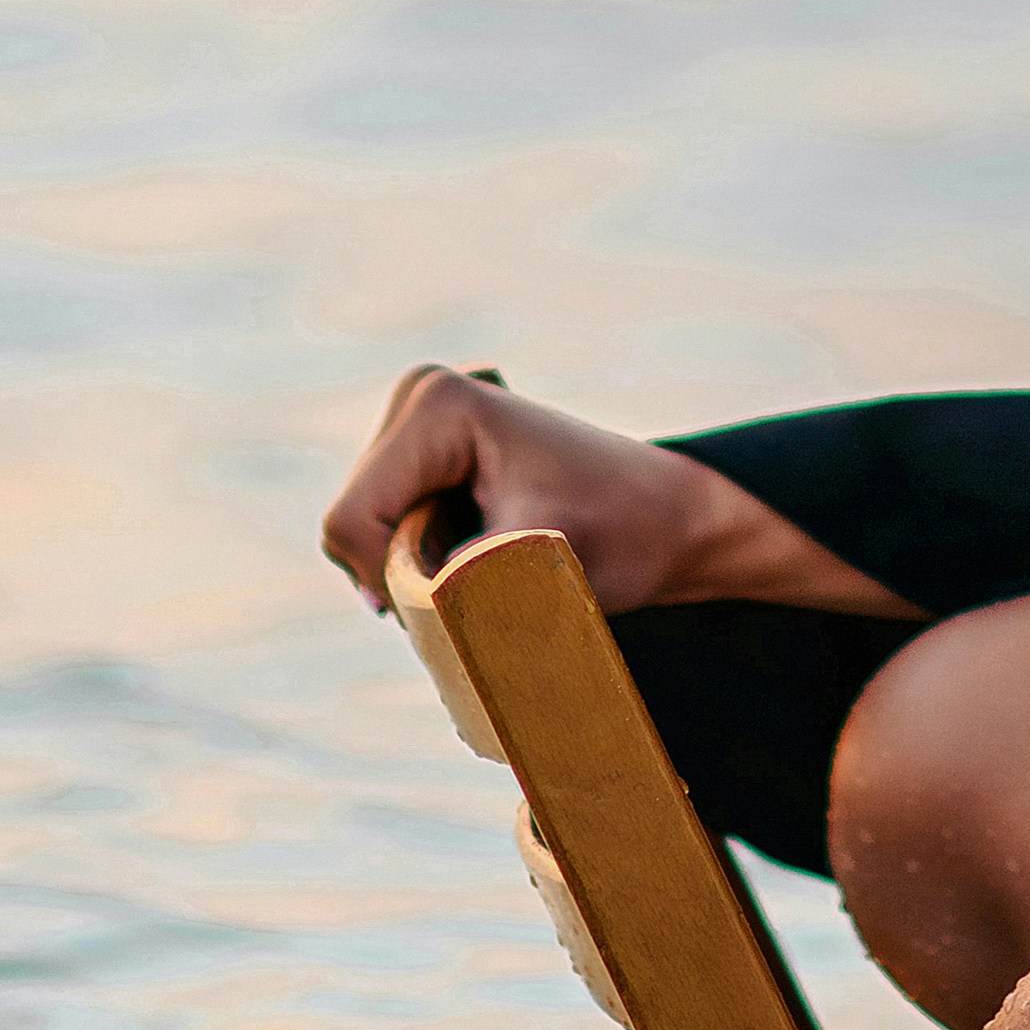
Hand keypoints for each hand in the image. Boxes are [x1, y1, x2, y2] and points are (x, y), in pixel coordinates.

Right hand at [317, 363, 909, 623]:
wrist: (677, 518)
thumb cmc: (625, 534)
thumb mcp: (537, 570)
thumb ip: (463, 595)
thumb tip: (418, 632)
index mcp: (438, 406)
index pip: (352, 520)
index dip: (388, 583)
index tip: (454, 612)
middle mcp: (421, 397)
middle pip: (353, 527)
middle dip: (402, 578)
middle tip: (486, 595)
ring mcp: (423, 423)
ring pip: (367, 536)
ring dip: (413, 576)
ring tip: (491, 578)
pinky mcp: (430, 454)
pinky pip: (389, 532)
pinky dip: (424, 565)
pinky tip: (482, 564)